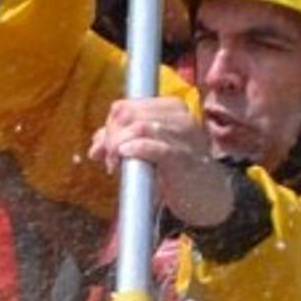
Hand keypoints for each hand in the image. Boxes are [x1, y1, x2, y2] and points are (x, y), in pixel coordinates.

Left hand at [90, 93, 236, 230]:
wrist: (206, 195)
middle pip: (128, 114)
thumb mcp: (148, 149)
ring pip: (139, 127)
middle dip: (111, 136)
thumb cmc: (174, 169)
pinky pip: (156, 147)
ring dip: (118, 146)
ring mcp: (184, 135)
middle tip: (109, 160)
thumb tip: (94, 147)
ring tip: (115, 165)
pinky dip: (136, 149)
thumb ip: (121, 142)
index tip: (104, 149)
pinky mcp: (185, 157)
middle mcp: (180, 115)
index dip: (108, 126)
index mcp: (170, 107)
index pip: (125, 106)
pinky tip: (126, 156)